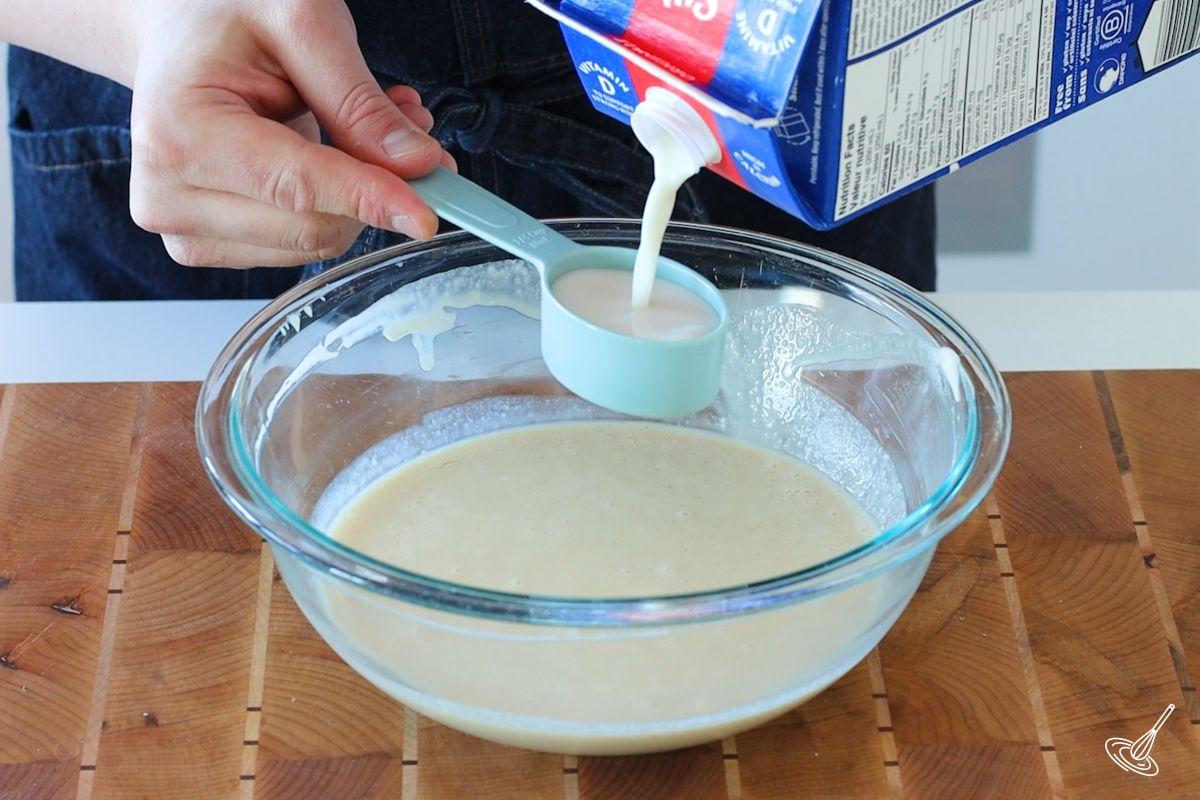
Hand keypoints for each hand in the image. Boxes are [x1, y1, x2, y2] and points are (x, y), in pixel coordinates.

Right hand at [126, 0, 451, 267]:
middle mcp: (167, 195)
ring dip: (359, 195)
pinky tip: (332, 157)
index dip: (369, 200)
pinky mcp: (206, 246)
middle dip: (376, 185)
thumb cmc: (225, 13)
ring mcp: (183, 229)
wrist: (177, 31)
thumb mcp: (302, 24)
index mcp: (179, 132)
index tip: (427, 215)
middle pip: (313, 227)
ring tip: (358, 125)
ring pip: (314, 243)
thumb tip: (416, 165)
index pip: (295, 187)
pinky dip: (334, 208)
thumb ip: (358, 101)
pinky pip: (299, 247)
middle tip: (408, 125)